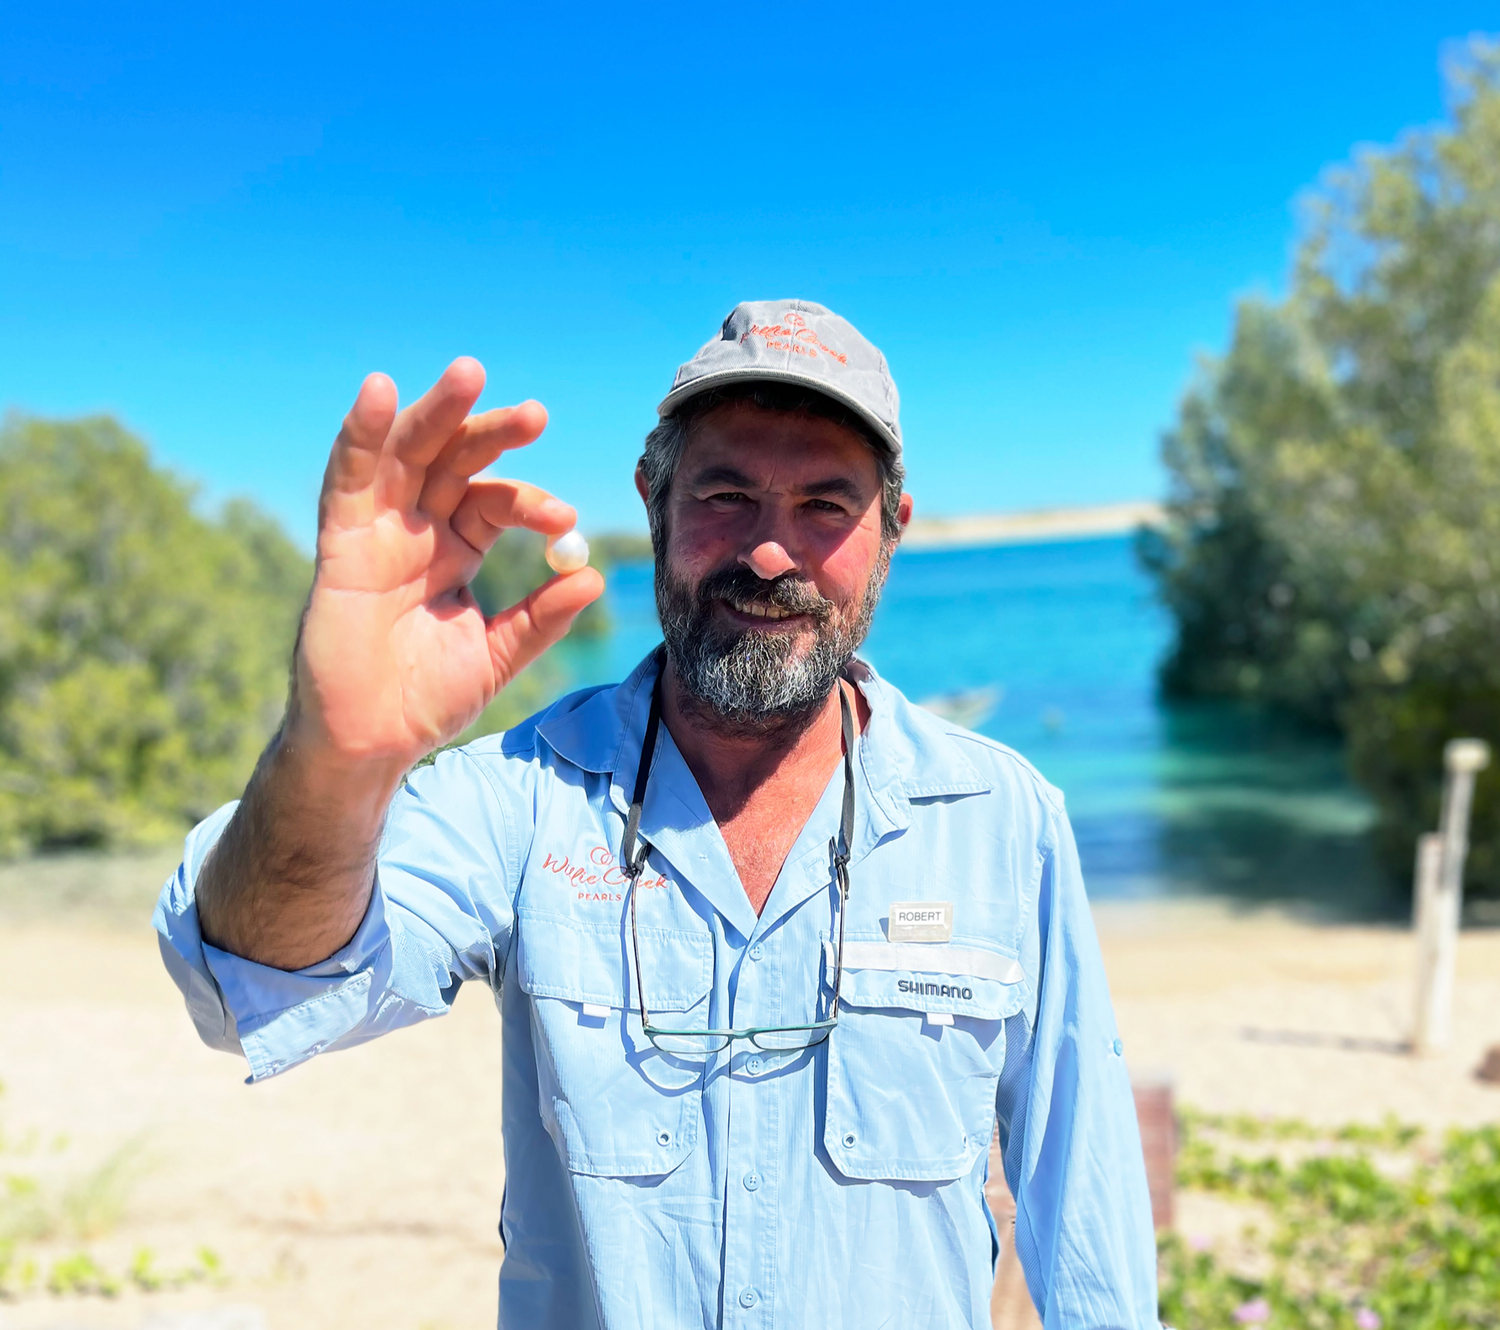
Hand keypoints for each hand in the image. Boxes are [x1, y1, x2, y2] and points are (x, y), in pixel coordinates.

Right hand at [293, 358, 603, 774]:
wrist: (372, 743)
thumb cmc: (426, 700)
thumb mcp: (496, 655)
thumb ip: (541, 619)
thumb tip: (593, 577)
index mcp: (455, 550)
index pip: (494, 503)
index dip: (529, 503)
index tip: (565, 520)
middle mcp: (417, 530)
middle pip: (454, 462)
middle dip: (491, 433)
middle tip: (537, 414)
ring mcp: (378, 532)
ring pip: (406, 455)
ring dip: (435, 413)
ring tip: (469, 374)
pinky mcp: (340, 542)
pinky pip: (347, 479)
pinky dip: (360, 433)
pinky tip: (378, 392)